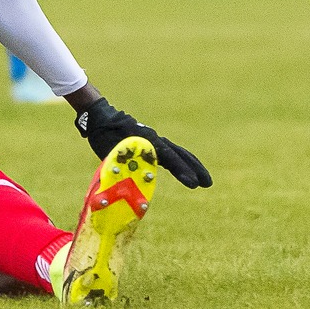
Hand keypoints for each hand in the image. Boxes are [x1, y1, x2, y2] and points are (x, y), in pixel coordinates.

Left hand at [76, 96, 211, 188]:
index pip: (169, 158)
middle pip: (181, 154)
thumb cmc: (104, 136)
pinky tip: (185, 169)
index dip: (181, 171)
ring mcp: (155, 140)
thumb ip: (119, 170)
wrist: (101, 117)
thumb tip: (122, 191)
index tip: (192, 183)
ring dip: (192, 165)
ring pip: (179, 152)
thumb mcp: (109, 154)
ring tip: (204, 181)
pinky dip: (182, 161)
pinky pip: (172, 152)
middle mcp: (155, 139)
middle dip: (195, 169)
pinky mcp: (152, 142)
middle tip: (208, 184)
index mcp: (147, 142)